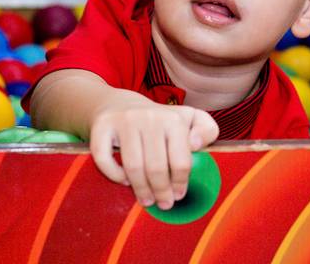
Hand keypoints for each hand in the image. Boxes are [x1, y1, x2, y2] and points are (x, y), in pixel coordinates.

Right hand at [89, 94, 218, 209]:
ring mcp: (124, 121)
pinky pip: (105, 159)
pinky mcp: (102, 126)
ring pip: (133, 166)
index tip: (179, 195)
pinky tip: (125, 182)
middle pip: (156, 167)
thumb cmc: (161, 120)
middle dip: (162, 191)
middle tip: (164, 204)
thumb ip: (207, 130)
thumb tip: (196, 145)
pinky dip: (115, 175)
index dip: (180, 183)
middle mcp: (149, 117)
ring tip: (147, 200)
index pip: (180, 160)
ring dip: (141, 189)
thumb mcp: (190, 119)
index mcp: (174, 119)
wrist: (121, 105)